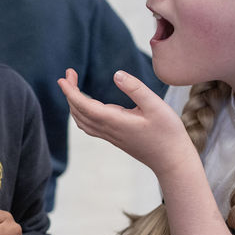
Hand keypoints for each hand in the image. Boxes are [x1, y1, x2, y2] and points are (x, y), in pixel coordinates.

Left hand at [58, 69, 193, 176]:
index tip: (63, 78)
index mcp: (114, 121)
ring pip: (82, 120)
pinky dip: (80, 113)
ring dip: (74, 103)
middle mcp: (108, 129)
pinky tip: (85, 105)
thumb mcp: (156, 106)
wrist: (171, 161)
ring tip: (74, 85)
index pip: (84, 106)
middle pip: (78, 111)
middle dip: (70, 92)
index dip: (70, 92)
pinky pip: (89, 126)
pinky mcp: (114, 138)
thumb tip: (116, 74)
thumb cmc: (167, 133)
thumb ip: (136, 89)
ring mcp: (110, 135)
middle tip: (70, 73)